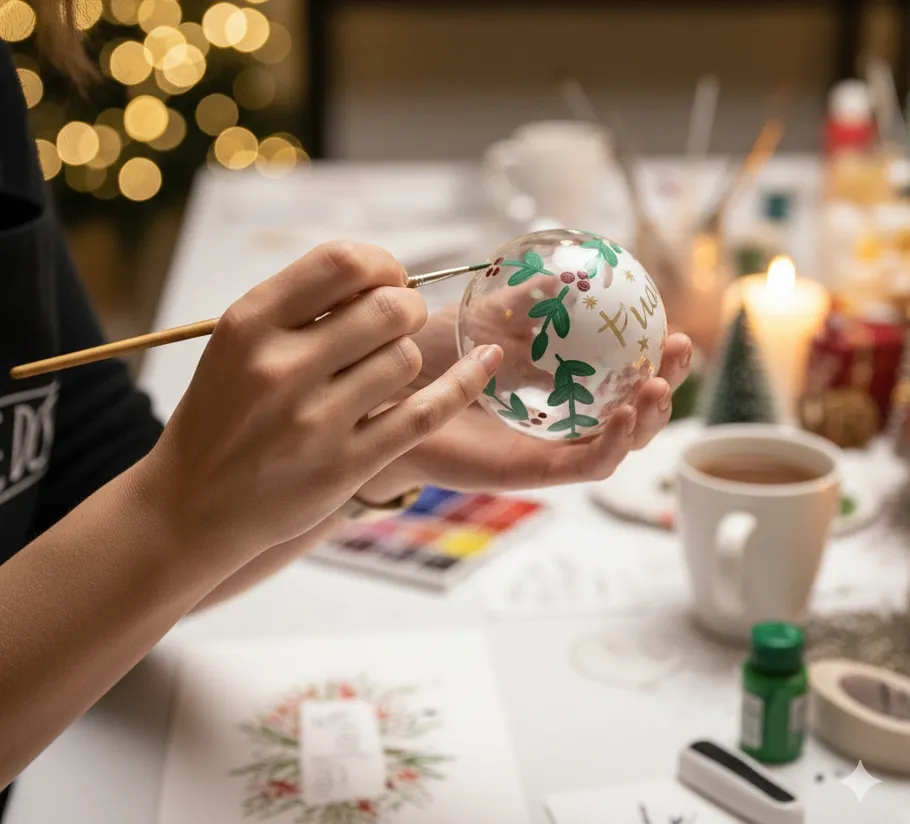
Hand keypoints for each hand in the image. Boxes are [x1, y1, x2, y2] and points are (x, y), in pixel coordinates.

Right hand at [146, 242, 502, 567]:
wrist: (193, 505)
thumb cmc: (222, 415)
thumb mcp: (237, 344)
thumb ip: (301, 306)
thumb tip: (384, 275)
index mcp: (249, 324)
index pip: (343, 261)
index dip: (383, 264)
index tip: (388, 281)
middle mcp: (279, 368)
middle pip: (389, 308)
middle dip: (408, 309)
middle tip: (400, 323)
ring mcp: (314, 421)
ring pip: (406, 359)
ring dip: (407, 358)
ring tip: (383, 373)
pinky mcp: (345, 465)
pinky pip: (425, 412)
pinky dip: (464, 383)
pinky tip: (485, 363)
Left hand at [356, 304, 691, 501]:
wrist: (383, 397)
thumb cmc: (430, 357)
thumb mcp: (480, 318)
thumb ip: (523, 300)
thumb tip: (564, 270)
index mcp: (555, 380)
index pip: (617, 371)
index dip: (651, 352)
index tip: (672, 325)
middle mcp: (557, 416)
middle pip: (629, 408)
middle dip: (664, 384)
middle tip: (678, 353)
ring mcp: (546, 446)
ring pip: (616, 442)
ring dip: (648, 418)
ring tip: (659, 387)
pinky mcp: (528, 473)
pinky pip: (581, 466)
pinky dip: (610, 445)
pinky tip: (623, 416)